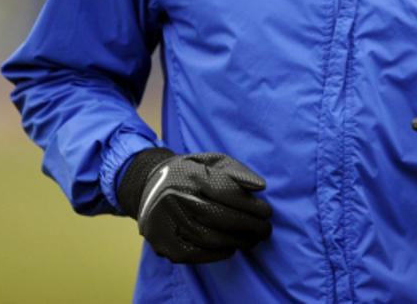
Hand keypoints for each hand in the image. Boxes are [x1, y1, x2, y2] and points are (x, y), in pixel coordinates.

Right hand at [117, 149, 272, 263]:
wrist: (149, 186)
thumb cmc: (190, 173)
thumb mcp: (212, 161)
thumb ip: (237, 171)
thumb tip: (260, 187)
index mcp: (189, 174)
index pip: (226, 192)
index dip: (250, 205)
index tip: (267, 212)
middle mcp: (175, 197)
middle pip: (219, 216)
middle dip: (248, 225)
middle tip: (265, 230)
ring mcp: (166, 221)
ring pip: (208, 237)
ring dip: (236, 241)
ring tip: (252, 240)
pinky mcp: (163, 241)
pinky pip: (194, 253)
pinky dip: (216, 254)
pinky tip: (231, 248)